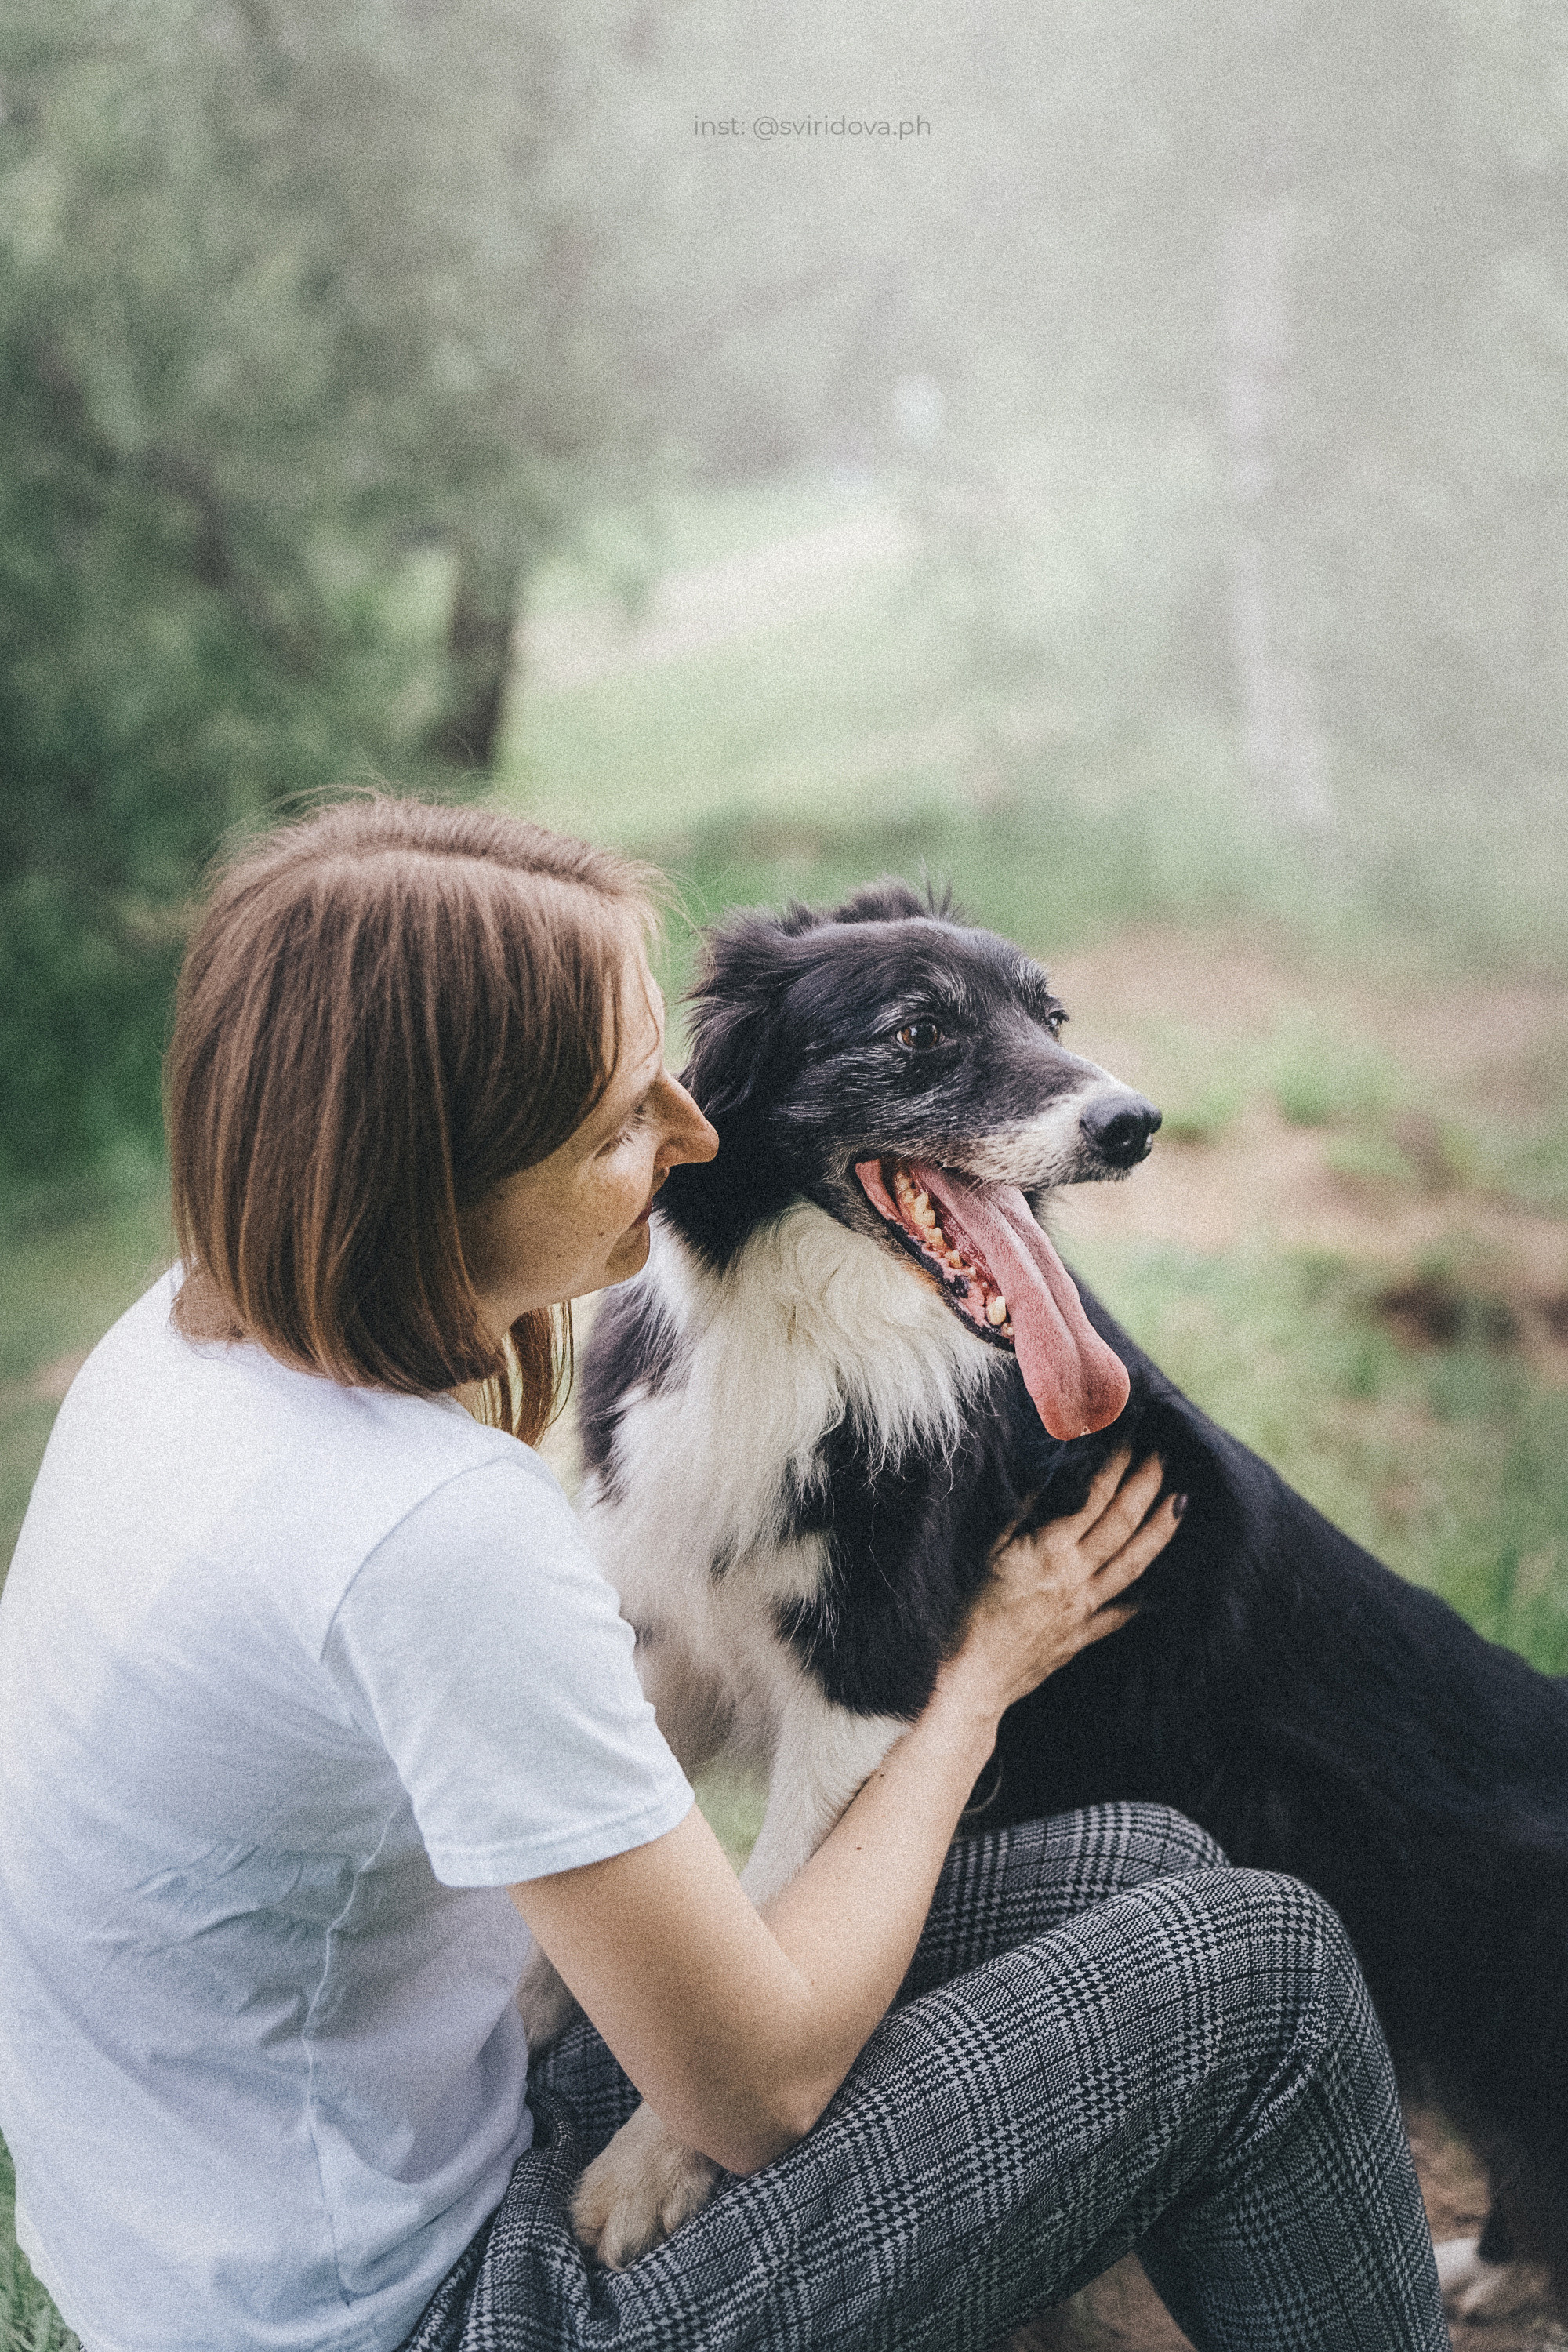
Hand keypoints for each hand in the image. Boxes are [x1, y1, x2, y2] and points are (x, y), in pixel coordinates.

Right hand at [942, 1450, 1182, 1726]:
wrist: (969, 1681)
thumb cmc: (963, 1614)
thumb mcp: (984, 1552)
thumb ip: (1019, 1513)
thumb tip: (1047, 1473)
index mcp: (1051, 1552)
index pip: (1094, 1499)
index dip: (1115, 1466)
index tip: (1129, 1440)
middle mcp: (1076, 1578)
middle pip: (1122, 1525)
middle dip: (1146, 1486)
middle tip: (1164, 1456)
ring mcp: (1083, 1609)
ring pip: (1133, 1565)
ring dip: (1160, 1531)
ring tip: (1181, 1503)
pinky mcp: (1080, 1636)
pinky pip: (1121, 1613)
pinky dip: (1143, 1598)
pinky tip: (1161, 1588)